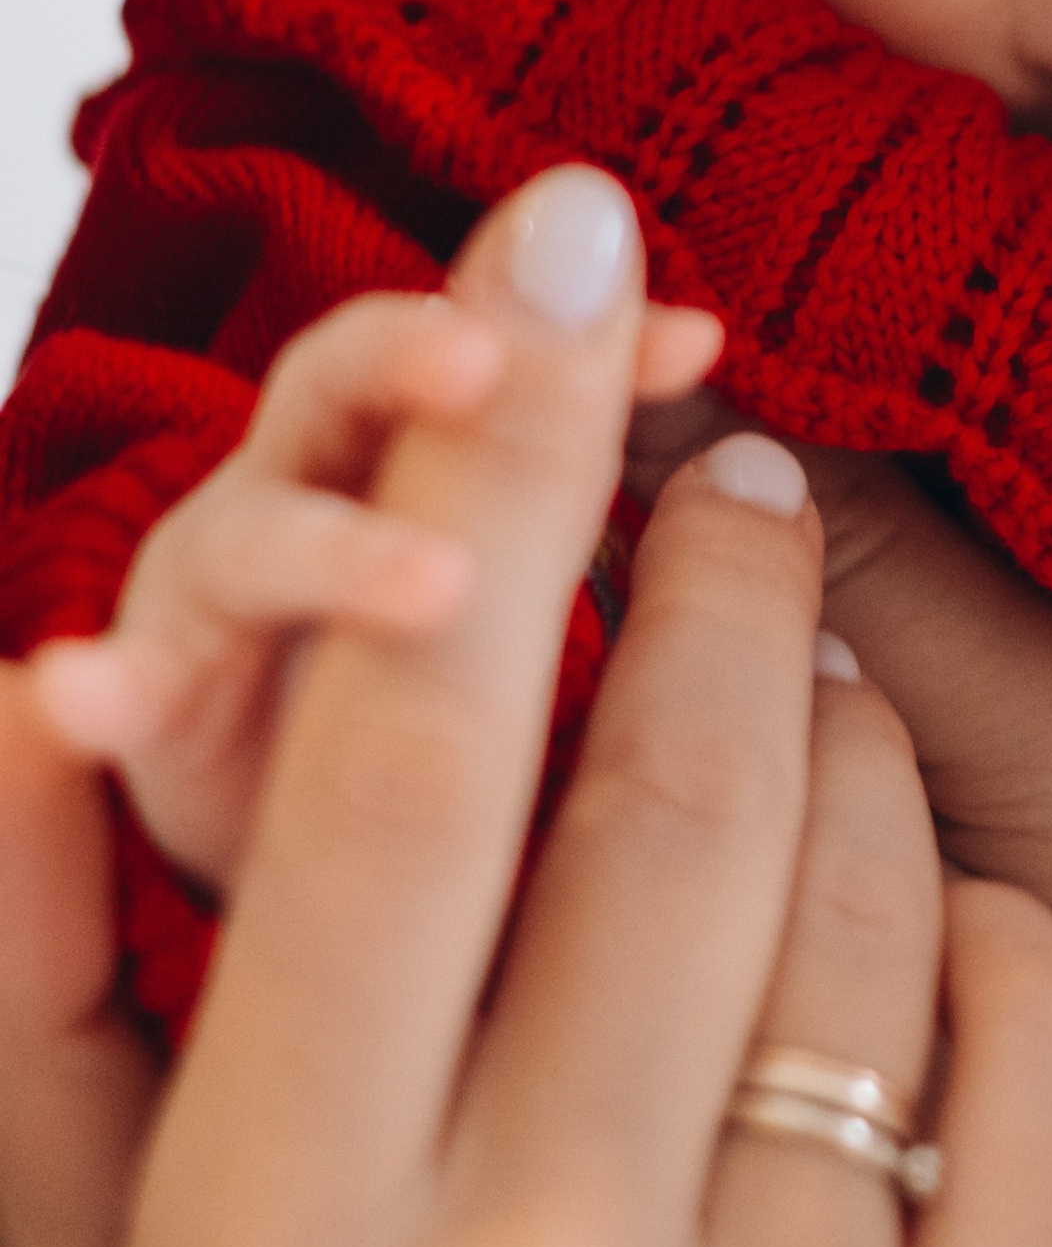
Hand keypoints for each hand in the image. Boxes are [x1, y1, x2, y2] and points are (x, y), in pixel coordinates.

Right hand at [0, 168, 1051, 1246]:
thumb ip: (41, 954)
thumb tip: (51, 653)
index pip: (402, 769)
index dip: (485, 476)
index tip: (567, 250)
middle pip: (672, 794)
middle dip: (714, 560)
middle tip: (728, 451)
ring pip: (877, 889)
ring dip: (855, 723)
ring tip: (802, 694)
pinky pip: (1038, 1033)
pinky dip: (993, 910)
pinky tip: (916, 907)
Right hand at [25, 285, 721, 891]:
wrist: (323, 904)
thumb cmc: (469, 738)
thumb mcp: (571, 632)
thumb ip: (629, 528)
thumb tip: (766, 465)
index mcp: (421, 473)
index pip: (507, 371)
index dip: (592, 350)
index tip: (703, 342)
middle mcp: (309, 517)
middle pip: (346, 402)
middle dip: (414, 361)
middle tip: (489, 356)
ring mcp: (216, 622)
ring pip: (246, 545)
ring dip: (331, 549)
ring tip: (436, 579)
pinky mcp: (154, 740)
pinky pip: (113, 704)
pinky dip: (93, 692)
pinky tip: (91, 693)